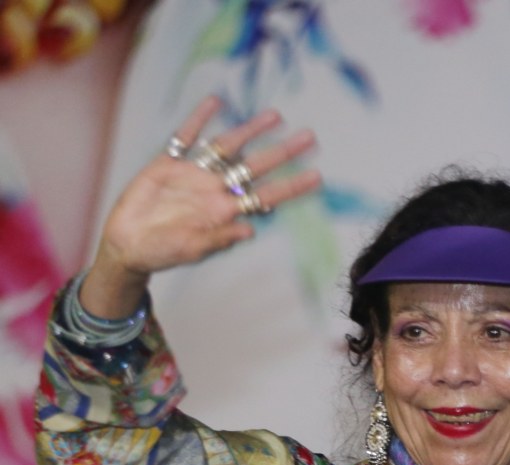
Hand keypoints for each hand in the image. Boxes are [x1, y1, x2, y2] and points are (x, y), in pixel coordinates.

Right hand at [81, 96, 321, 318]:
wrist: (126, 246)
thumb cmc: (163, 252)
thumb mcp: (193, 250)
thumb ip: (220, 239)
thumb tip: (249, 230)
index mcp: (226, 211)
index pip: (266, 196)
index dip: (291, 187)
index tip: (316, 176)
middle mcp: (215, 189)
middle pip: (255, 166)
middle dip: (282, 152)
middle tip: (309, 137)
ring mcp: (193, 175)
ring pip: (227, 147)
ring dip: (249, 131)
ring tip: (275, 116)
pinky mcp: (167, 164)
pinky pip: (184, 138)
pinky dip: (198, 120)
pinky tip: (214, 102)